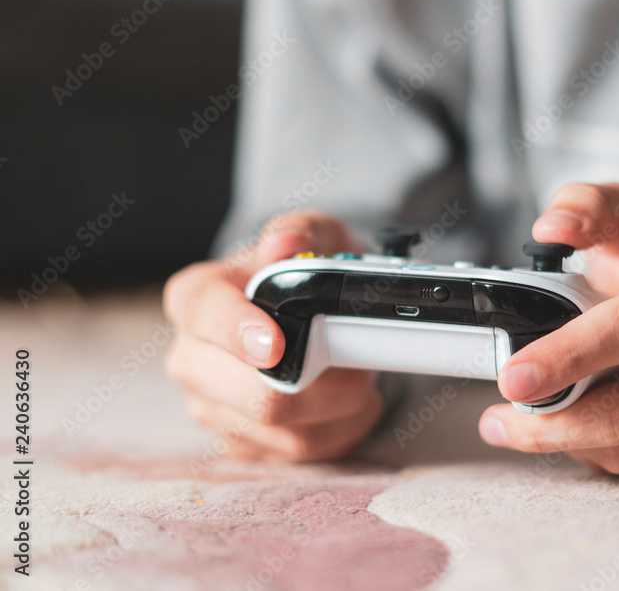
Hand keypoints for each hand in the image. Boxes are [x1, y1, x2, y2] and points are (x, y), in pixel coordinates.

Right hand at [163, 212, 383, 462]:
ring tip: (360, 377)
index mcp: (196, 299)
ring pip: (282, 430)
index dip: (238, 332)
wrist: (309, 315)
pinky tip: (353, 404)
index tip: (276, 345)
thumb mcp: (315, 236)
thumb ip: (303, 231)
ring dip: (339, 407)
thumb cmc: (304, 272)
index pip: (203, 315)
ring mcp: (212, 407)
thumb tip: (286, 243)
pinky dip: (341, 431)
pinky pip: (298, 453)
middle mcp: (192, 358)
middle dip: (318, 384)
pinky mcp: (242, 444)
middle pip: (249, 393)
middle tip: (357, 362)